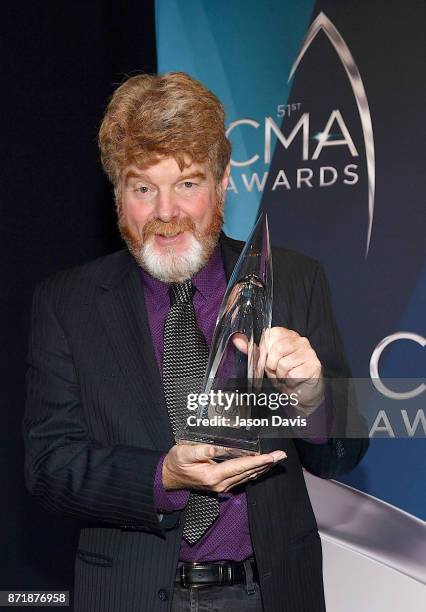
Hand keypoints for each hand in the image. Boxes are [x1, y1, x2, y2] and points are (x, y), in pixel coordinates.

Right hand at [162, 443, 285, 493]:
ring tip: (276, 459)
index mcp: (213, 475)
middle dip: (266, 464)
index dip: (257, 461)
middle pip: (248, 472)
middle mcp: (221, 483)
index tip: (271, 456)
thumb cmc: (176, 462)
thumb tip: (218, 448)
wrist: (169, 476)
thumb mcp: (185, 452)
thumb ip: (202, 450)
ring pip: (248, 476)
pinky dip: (254, 471)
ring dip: (263, 468)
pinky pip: (242, 478)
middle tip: (281, 455)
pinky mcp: (222, 484)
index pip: (240, 466)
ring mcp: (222, 486)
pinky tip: (261, 467)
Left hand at [233, 327, 324, 414]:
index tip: (268, 361)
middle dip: (272, 366)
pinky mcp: (315, 365)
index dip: (265, 352)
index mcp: (285, 334)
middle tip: (277, 371)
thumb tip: (236, 339)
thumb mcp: (264, 362)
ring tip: (285, 376)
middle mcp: (299, 339)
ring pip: (284, 364)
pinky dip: (290, 382)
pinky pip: (294, 374)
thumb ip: (251, 350)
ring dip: (281, 375)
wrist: (300, 393)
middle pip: (276, 350)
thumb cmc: (283, 375)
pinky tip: (294, 380)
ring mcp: (308, 351)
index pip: (269, 336)